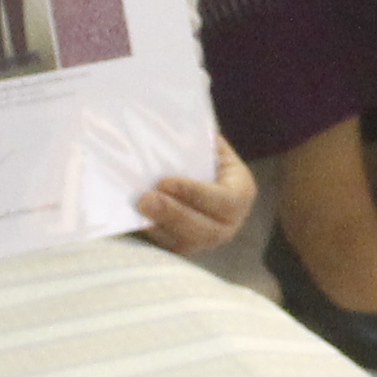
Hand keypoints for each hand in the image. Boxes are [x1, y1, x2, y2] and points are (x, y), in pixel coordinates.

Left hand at [135, 138, 257, 253]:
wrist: (195, 173)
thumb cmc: (202, 154)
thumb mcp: (208, 144)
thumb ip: (199, 140)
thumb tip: (174, 129)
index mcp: (241, 193)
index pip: (224, 200)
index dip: (195, 194)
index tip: (164, 182)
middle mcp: (228, 223)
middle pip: (205, 230)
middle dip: (173, 214)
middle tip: (144, 199)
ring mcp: (206, 239)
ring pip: (186, 244)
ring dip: (159, 226)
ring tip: (137, 208)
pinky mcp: (184, 246)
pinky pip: (169, 247)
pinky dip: (152, 234)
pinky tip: (135, 219)